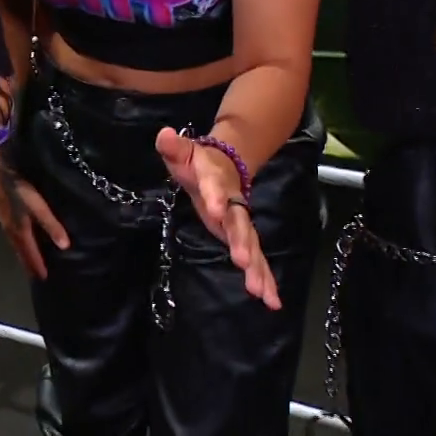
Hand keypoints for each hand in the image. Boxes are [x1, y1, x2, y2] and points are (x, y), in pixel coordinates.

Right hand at [0, 157, 68, 279]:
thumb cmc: (18, 185)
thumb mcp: (37, 205)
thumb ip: (50, 224)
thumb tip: (65, 246)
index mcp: (18, 228)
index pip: (29, 252)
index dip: (36, 265)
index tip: (42, 278)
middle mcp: (9, 226)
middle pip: (19, 249)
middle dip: (27, 261)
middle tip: (34, 274)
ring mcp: (2, 216)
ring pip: (13, 240)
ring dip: (21, 250)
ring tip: (27, 258)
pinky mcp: (0, 206)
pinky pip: (9, 230)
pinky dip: (16, 238)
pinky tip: (18, 233)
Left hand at [155, 128, 279, 309]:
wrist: (225, 163)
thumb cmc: (198, 162)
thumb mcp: (182, 153)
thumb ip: (173, 147)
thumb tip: (163, 134)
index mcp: (215, 181)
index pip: (214, 187)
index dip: (215, 197)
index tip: (216, 210)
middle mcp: (233, 203)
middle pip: (238, 222)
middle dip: (241, 241)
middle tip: (242, 260)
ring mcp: (240, 221)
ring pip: (251, 245)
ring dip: (256, 267)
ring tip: (260, 290)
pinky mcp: (243, 237)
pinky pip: (257, 259)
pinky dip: (265, 278)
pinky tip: (272, 301)